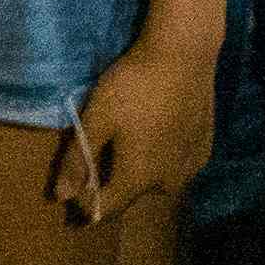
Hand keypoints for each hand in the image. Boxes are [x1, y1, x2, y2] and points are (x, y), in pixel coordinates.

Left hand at [55, 35, 216, 224]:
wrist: (184, 57)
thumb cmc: (133, 87)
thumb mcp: (96, 119)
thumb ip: (78, 160)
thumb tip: (61, 198)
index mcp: (139, 179)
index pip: (106, 208)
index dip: (84, 201)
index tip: (73, 182)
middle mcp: (169, 183)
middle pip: (131, 192)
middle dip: (111, 179)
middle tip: (100, 146)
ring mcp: (191, 168)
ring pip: (155, 179)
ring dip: (138, 168)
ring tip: (127, 136)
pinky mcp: (204, 150)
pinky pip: (174, 164)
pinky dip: (160, 155)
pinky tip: (154, 130)